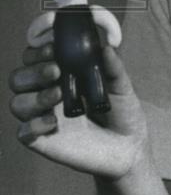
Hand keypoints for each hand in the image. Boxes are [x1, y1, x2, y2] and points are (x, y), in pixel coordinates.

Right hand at [9, 23, 150, 181]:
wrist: (129, 145)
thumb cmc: (121, 110)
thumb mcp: (121, 86)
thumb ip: (113, 68)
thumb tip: (106, 48)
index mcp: (61, 75)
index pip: (34, 58)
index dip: (37, 52)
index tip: (53, 48)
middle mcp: (47, 93)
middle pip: (19, 79)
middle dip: (33, 72)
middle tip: (56, 71)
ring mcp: (43, 117)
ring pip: (18, 103)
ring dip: (34, 96)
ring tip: (58, 95)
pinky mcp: (44, 141)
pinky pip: (24, 133)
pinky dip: (33, 125)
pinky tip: (53, 122)